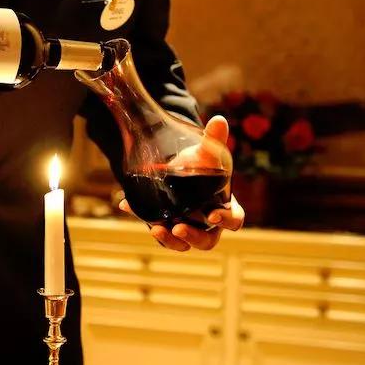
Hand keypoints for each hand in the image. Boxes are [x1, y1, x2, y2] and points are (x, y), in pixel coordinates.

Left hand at [119, 115, 245, 250]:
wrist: (176, 166)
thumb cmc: (200, 164)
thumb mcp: (206, 152)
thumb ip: (214, 139)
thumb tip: (218, 120)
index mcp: (225, 207)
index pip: (234, 220)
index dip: (227, 220)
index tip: (213, 215)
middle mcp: (207, 224)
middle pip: (208, 241)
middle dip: (194, 237)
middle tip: (178, 228)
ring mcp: (186, 228)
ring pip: (183, 245)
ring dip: (170, 240)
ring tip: (157, 229)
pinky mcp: (166, 229)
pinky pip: (159, 232)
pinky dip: (144, 220)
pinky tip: (130, 206)